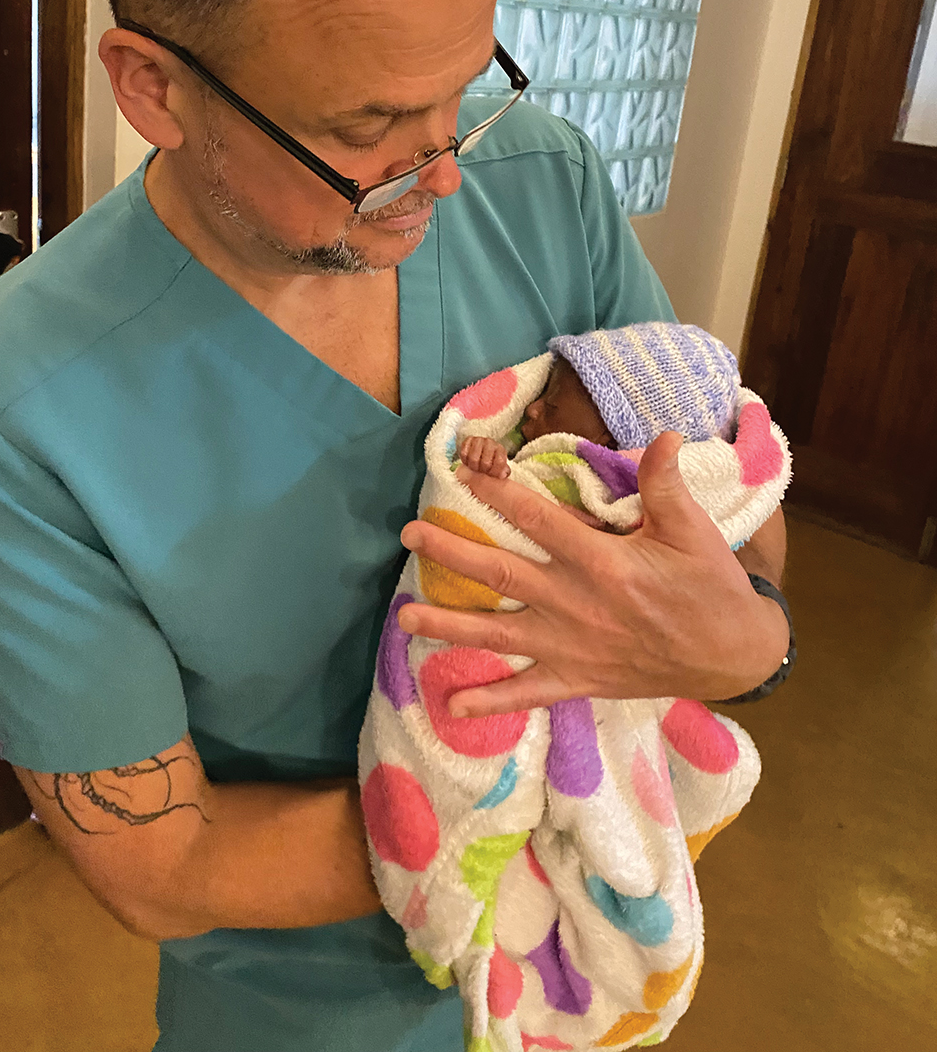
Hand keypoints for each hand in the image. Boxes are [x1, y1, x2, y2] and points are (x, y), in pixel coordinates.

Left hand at [398, 432, 789, 715]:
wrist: (734, 656)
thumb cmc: (711, 587)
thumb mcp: (693, 530)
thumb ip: (665, 484)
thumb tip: (662, 434)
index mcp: (602, 563)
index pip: (538, 521)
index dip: (498, 493)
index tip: (463, 471)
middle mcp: (576, 605)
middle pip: (502, 574)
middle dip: (453, 553)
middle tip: (410, 535)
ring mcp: (572, 647)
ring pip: (500, 634)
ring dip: (450, 624)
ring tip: (404, 617)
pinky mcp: (578, 679)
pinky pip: (528, 693)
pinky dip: (491, 700)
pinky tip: (452, 705)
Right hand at [459, 436, 510, 478]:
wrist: (480, 450)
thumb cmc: (490, 461)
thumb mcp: (499, 467)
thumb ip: (503, 472)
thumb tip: (502, 475)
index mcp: (500, 449)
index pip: (499, 463)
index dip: (494, 472)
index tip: (491, 474)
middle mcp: (490, 442)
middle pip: (485, 463)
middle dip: (482, 471)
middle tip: (481, 471)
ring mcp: (479, 440)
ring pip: (473, 459)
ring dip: (473, 467)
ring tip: (475, 467)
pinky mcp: (468, 440)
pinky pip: (464, 454)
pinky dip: (465, 461)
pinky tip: (468, 461)